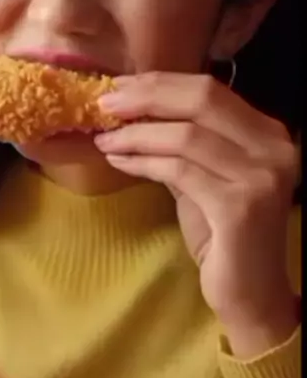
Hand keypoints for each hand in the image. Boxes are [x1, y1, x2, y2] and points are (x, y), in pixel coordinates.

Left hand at [96, 72, 298, 356]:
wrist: (252, 296)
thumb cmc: (223, 236)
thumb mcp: (202, 178)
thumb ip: (178, 144)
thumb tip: (129, 110)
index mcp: (267, 133)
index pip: (210, 89)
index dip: (160, 82)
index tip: (119, 84)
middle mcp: (274, 148)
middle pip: (202, 100)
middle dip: (146, 96)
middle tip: (104, 102)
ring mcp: (261, 176)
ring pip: (186, 136)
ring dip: (136, 134)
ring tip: (105, 139)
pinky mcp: (240, 207)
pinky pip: (179, 171)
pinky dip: (143, 162)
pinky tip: (119, 163)